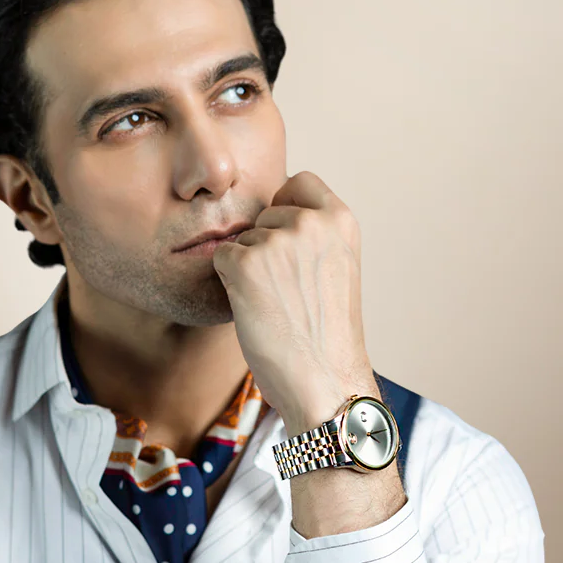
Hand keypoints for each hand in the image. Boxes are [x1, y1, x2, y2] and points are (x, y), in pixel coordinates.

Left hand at [212, 171, 377, 435]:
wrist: (325, 380)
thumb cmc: (328, 334)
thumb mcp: (338, 267)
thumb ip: (314, 236)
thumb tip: (272, 215)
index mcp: (341, 220)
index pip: (299, 181)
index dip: (286, 207)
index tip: (289, 240)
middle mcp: (311, 222)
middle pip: (264, 214)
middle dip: (264, 246)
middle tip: (286, 291)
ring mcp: (277, 240)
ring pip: (241, 239)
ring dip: (248, 268)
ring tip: (276, 305)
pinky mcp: (245, 263)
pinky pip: (221, 258)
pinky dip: (229, 283)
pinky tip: (256, 309)